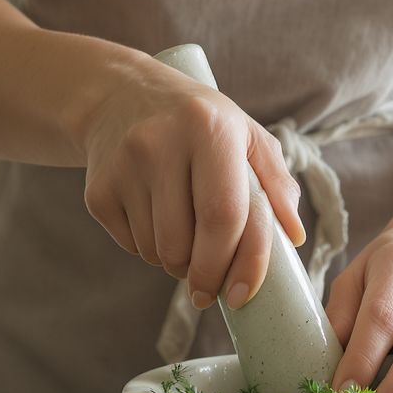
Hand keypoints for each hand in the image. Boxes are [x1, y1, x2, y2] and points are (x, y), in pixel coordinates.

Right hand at [82, 54, 303, 308]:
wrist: (117, 96)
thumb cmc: (197, 124)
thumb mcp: (244, 134)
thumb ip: (276, 183)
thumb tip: (294, 236)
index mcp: (208, 128)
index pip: (225, 215)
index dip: (240, 263)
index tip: (243, 296)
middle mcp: (160, 144)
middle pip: (187, 245)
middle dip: (206, 275)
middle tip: (213, 283)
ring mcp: (123, 168)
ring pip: (159, 253)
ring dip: (179, 261)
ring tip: (186, 232)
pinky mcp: (98, 191)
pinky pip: (133, 248)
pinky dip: (151, 248)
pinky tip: (155, 217)